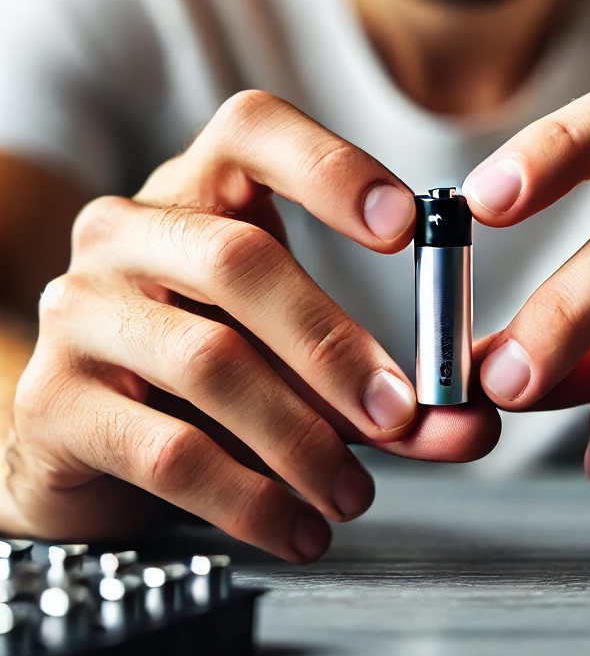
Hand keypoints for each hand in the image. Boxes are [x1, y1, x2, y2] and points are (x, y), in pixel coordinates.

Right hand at [6, 91, 498, 560]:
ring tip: (353, 490)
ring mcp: (80, 311)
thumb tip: (470, 423)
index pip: (252, 130)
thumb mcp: (300, 356)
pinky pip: (168, 450)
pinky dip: (251, 498)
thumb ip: (385, 382)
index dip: (330, 168)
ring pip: (210, 360)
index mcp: (199, 191)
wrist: (92, 440)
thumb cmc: (213, 369)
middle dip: (334, 344)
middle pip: (240, 259)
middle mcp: (127, 232)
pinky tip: (297, 525)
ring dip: (302, 438)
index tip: (403, 226)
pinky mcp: (52, 402)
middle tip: (400, 411)